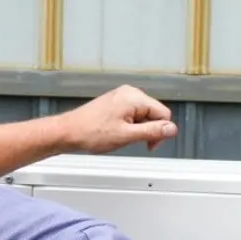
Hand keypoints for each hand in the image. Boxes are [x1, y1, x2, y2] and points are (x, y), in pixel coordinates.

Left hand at [58, 85, 177, 154]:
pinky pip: (132, 115)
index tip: (149, 145)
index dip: (159, 132)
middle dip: (148, 131)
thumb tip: (172, 129)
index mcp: (134, 97)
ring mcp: (122, 97)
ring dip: (138, 130)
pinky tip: (117, 133)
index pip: (163, 114)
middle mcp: (129, 93)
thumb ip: (152, 132)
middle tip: (134, 142)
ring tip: (121, 137)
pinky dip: (129, 126)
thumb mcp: (127, 135)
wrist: (69, 132)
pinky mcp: (115, 103)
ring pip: (143, 116)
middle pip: (154, 113)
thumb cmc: (91, 132)